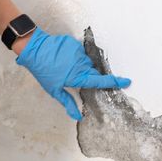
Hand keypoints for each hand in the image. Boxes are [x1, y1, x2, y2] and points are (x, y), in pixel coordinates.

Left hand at [16, 28, 130, 120]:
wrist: (34, 49)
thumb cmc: (43, 71)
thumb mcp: (54, 90)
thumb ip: (68, 102)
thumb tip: (78, 116)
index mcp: (78, 77)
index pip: (100, 81)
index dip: (114, 82)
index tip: (127, 81)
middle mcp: (81, 64)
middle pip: (93, 72)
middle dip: (89, 76)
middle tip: (74, 77)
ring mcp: (78, 52)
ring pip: (86, 62)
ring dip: (80, 66)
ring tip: (65, 67)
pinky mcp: (74, 43)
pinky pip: (79, 52)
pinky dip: (74, 56)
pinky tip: (63, 58)